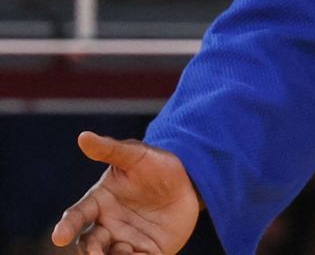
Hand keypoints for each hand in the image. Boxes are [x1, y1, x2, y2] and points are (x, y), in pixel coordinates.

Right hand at [51, 132, 201, 254]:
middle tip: (95, 254)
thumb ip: (110, 150)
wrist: (190, 180)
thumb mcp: (136, 156)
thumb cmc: (157, 166)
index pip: (76, 216)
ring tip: (124, 254)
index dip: (67, 227)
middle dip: (90, 250)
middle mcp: (107, 225)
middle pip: (89, 243)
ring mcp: (126, 240)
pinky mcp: (148, 252)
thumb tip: (83, 136)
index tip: (59, 236)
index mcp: (98, 203)